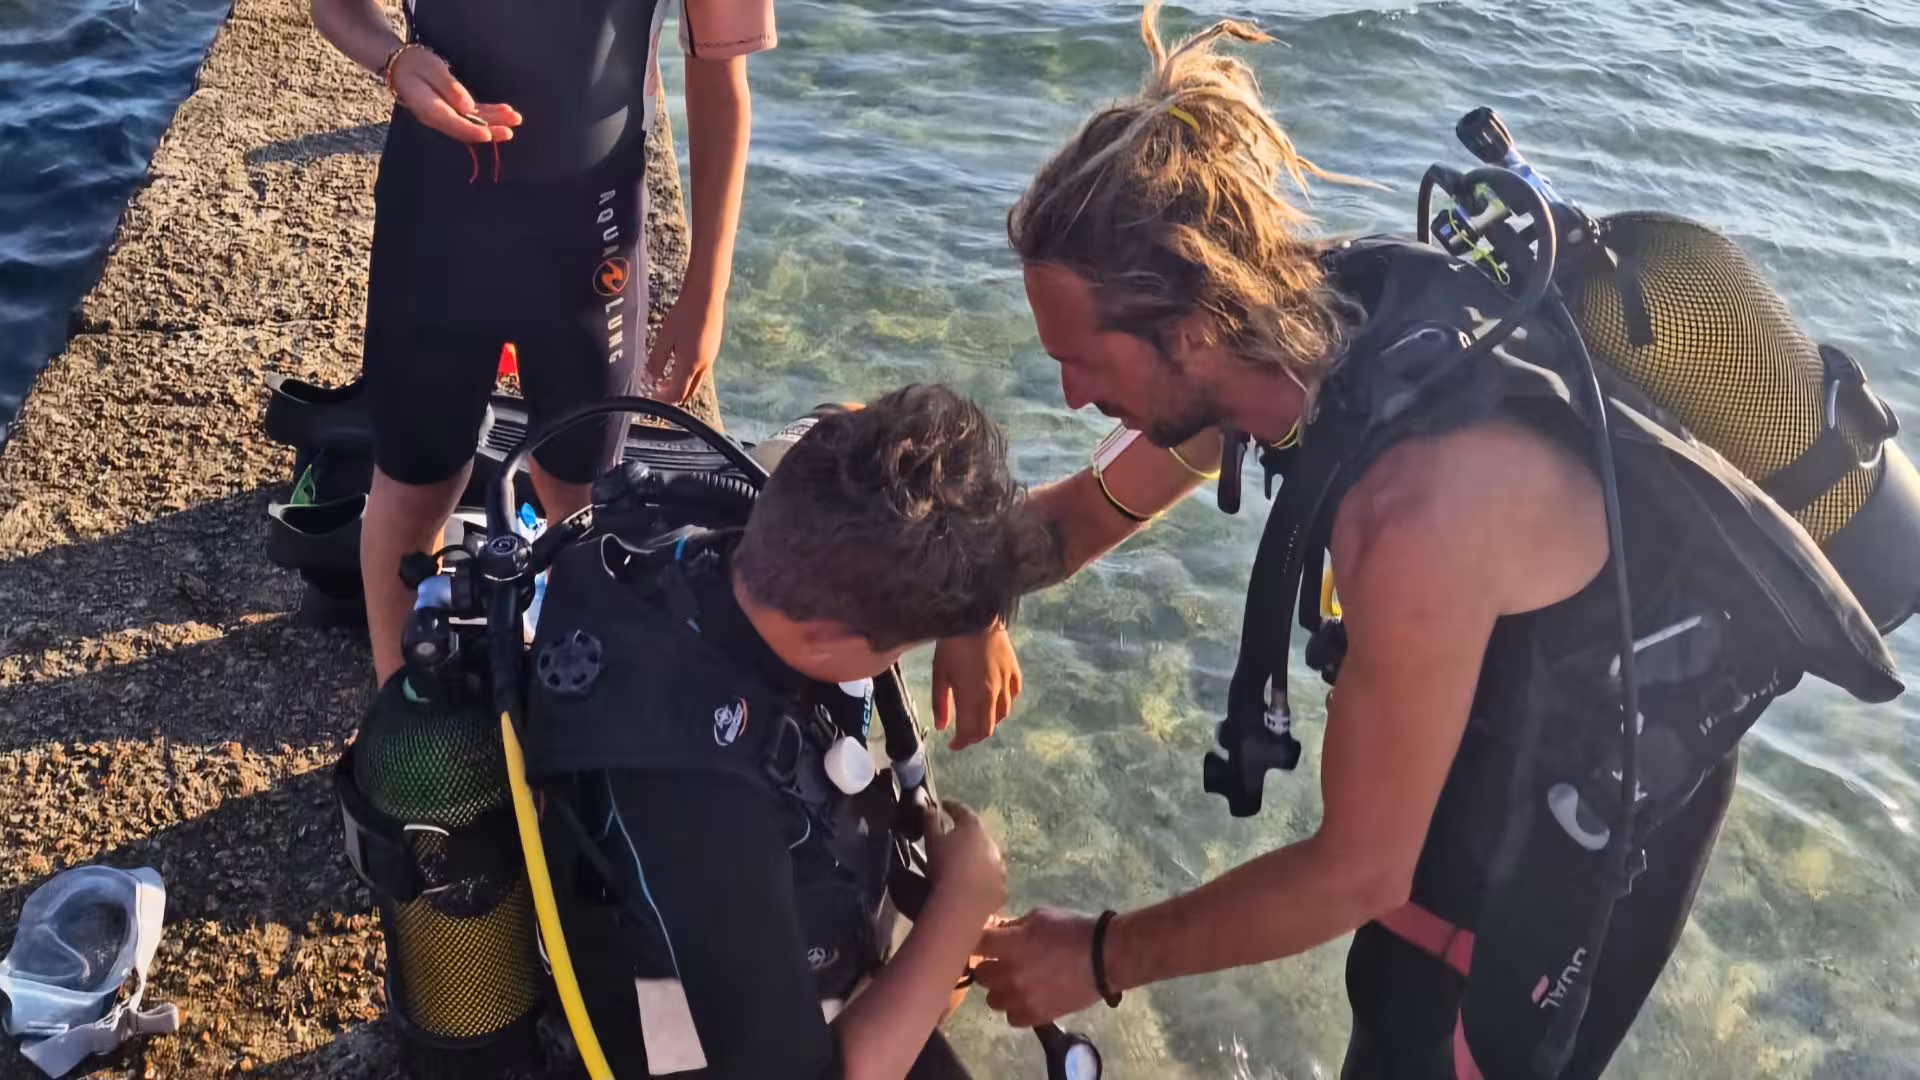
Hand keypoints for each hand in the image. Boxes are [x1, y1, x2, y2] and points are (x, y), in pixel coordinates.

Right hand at [389, 46, 519, 143]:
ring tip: (515, 119)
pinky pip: (472, 115)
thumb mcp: (432, 70)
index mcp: (430, 110)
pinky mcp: (451, 109)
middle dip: (490, 131)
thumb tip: (468, 107)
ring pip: (473, 122)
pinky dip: (488, 113)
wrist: (400, 64)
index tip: (490, 135)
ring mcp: (445, 115)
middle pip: (467, 129)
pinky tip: (504, 112)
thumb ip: (450, 88)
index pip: (455, 125)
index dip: (473, 131)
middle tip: (510, 131)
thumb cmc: (414, 64)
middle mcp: (438, 117)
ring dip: (494, 121)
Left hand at [646, 291, 725, 403]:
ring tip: (667, 375)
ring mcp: (711, 358)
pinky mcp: (713, 350)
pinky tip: (680, 360)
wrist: (706, 297)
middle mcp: (703, 366)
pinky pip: (702, 370)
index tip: (652, 396)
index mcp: (690, 365)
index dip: (663, 399)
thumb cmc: (684, 315)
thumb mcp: (664, 338)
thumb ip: (656, 361)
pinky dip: (690, 374)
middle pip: (689, 392)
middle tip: (659, 389)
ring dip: (682, 384)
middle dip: (673, 395)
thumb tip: (650, 379)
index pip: (677, 393)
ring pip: (696, 382)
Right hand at [923, 800, 1005, 917]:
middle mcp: (991, 843)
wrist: (962, 904)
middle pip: (976, 835)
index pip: (961, 811)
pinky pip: (990, 879)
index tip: (943, 806)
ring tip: (959, 868)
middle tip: (951, 840)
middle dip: (965, 836)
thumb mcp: (932, 841)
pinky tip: (970, 886)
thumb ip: (930, 821)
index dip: (951, 807)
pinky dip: (981, 879)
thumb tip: (928, 807)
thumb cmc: (944, 867)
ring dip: (975, 859)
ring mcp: (999, 866)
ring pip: (985, 858)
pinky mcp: (1001, 887)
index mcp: (973, 828)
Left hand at [931, 625, 1022, 750]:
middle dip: (975, 736)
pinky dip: (1004, 703)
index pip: (970, 731)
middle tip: (963, 736)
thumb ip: (940, 703)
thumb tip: (942, 727)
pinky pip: (1013, 695)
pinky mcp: (1014, 670)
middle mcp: (993, 694)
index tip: (952, 745)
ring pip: (1003, 714)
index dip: (961, 743)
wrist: (976, 616)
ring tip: (978, 719)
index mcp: (973, 697)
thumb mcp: (940, 673)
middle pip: (988, 727)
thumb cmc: (953, 644)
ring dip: (990, 721)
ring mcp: (1007, 682)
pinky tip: (996, 700)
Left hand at [972, 907, 1103, 1028]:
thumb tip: (996, 930)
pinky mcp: (1036, 1016)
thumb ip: (1014, 925)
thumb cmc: (1073, 929)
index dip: (976, 943)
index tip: (983, 943)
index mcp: (1009, 944)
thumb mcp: (1040, 916)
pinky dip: (1016, 1009)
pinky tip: (1027, 999)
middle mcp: (1009, 973)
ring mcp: (1021, 998)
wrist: (1104, 958)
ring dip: (1001, 990)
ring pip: (993, 1000)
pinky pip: (1012, 1018)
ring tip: (1016, 983)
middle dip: (989, 967)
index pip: (975, 944)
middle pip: (979, 975)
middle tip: (1002, 963)